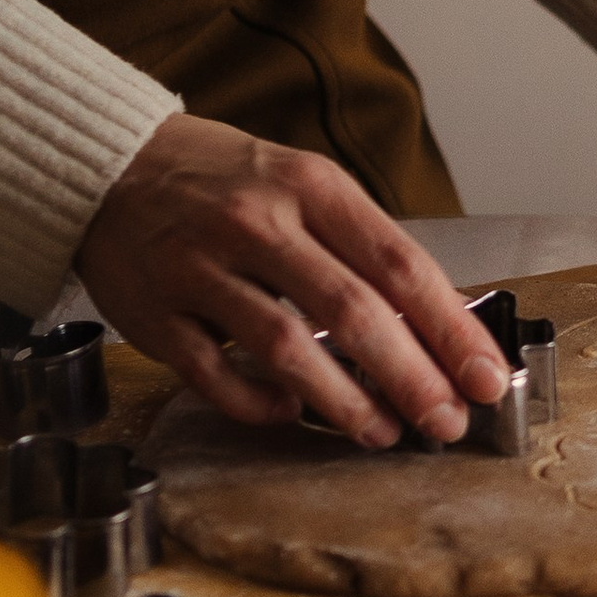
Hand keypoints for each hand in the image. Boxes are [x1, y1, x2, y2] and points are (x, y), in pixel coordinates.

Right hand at [75, 113, 511, 444]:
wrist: (111, 163)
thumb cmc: (224, 180)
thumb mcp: (301, 183)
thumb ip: (361, 246)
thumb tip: (439, 321)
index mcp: (310, 185)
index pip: (398, 263)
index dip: (450, 328)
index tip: (485, 376)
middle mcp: (258, 222)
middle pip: (352, 312)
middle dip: (412, 377)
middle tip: (447, 422)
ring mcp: (201, 268)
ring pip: (286, 349)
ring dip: (345, 402)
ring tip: (383, 432)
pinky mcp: (154, 313)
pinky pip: (214, 375)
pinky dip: (259, 404)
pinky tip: (291, 415)